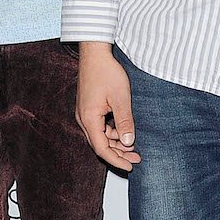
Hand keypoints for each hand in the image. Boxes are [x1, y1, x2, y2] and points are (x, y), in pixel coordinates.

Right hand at [76, 41, 140, 170]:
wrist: (94, 53)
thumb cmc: (106, 72)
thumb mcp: (121, 98)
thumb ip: (125, 122)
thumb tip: (129, 143)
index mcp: (89, 118)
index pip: (101, 148)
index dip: (116, 160)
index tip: (130, 166)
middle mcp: (83, 118)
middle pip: (100, 144)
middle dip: (118, 153)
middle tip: (136, 157)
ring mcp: (84, 112)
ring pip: (100, 136)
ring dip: (116, 142)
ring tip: (133, 144)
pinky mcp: (88, 107)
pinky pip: (99, 126)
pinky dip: (111, 132)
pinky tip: (123, 130)